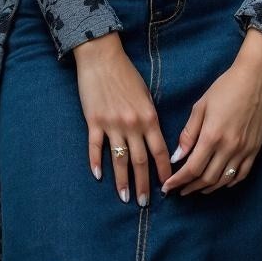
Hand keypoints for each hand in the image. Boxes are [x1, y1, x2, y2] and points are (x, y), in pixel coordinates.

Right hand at [72, 33, 172, 205]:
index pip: (160, 150)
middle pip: (140, 161)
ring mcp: (112, 124)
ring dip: (122, 181)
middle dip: (143, 184)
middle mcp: (132, 124)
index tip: (167, 186)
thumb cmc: (126, 74)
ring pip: (119, 160)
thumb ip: (149, 117)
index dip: (164, 171)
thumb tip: (154, 138)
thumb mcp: (145, 94)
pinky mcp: (94, 122)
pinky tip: (98, 177)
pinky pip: (96, 148)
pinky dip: (96, 163)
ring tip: (124, 198)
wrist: (101, 57)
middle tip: (144, 202)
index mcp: (148, 117)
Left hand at [160, 36, 261, 196]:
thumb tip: (177, 157)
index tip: (168, 188)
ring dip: (208, 188)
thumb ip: (189, 133)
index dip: (179, 181)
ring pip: (224, 180)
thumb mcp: (202, 105)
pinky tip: (220, 183)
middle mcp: (229, 148)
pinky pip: (241, 175)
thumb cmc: (226, 87)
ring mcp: (244, 151)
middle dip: (190, 187)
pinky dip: (229, 183)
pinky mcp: (255, 150)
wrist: (256, 78)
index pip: (192, 168)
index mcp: (212, 136)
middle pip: (207, 179)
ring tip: (196, 188)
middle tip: (180, 190)